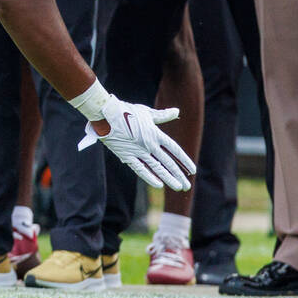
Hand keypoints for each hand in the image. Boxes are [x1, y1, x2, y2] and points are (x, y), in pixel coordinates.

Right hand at [77, 95, 195, 190]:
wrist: (105, 113)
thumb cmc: (125, 110)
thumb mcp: (146, 112)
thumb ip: (162, 115)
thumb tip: (177, 111)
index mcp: (155, 133)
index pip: (174, 150)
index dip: (184, 160)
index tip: (192, 170)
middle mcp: (149, 144)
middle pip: (168, 162)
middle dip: (179, 174)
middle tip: (187, 185)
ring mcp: (138, 150)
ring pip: (157, 167)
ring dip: (169, 178)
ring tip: (178, 187)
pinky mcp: (126, 155)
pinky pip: (140, 168)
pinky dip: (149, 176)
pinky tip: (159, 184)